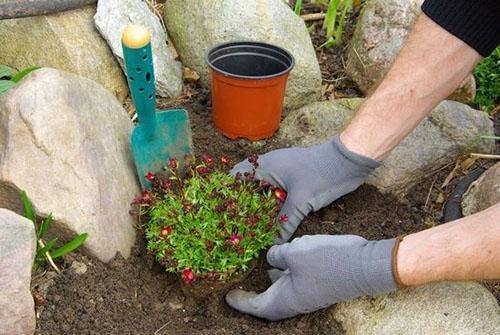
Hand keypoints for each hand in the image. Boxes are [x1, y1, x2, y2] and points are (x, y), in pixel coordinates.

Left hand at [226, 234, 398, 320]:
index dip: (240, 301)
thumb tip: (270, 258)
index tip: (227, 296)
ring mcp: (308, 294)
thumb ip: (276, 256)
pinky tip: (281, 259)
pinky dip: (284, 274)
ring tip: (257, 269)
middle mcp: (295, 300)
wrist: (364, 265)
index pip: (256, 306)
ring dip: (269, 283)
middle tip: (240, 283)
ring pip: (282, 291)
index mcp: (285, 299)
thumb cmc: (326, 261)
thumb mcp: (294, 252)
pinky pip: (294, 282)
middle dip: (253, 294)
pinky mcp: (318, 284)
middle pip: (268, 302)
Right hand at [232, 136, 379, 242]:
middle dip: (241, 204)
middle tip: (233, 224)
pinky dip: (273, 207)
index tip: (220, 210)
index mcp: (266, 165)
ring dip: (258, 207)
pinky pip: (277, 196)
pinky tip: (271, 223)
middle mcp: (271, 168)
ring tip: (249, 228)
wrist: (349, 161)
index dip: (226, 192)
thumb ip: (285, 222)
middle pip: (248, 186)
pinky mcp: (294, 182)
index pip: (236, 176)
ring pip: (263, 192)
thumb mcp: (302, 200)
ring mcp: (283, 175)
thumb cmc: (322, 173)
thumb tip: (273, 244)